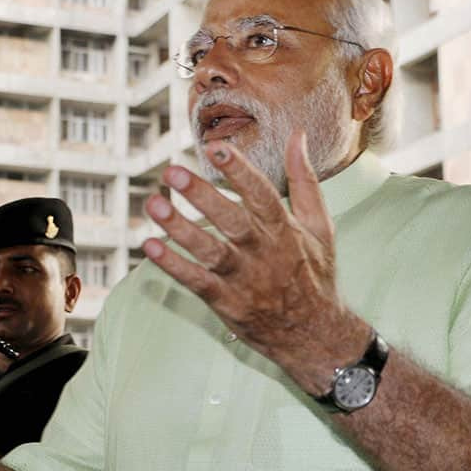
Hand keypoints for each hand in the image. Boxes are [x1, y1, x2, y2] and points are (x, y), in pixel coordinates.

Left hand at [142, 130, 370, 394]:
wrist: (315, 335)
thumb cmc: (315, 274)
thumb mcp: (320, 225)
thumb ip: (305, 180)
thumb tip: (297, 135)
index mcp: (285, 229)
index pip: (261, 194)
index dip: (239, 171)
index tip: (215, 147)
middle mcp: (264, 252)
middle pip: (231, 220)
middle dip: (202, 195)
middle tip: (173, 172)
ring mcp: (244, 279)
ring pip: (209, 250)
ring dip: (179, 228)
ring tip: (154, 204)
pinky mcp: (227, 302)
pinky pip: (196, 282)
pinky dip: (173, 265)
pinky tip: (150, 246)